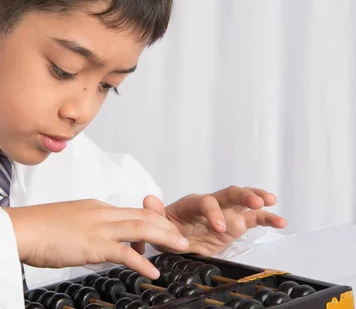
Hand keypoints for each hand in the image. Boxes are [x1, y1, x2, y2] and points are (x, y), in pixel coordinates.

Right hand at [4, 199, 188, 278]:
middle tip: (182, 238)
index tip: (161, 233)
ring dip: (164, 238)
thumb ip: (84, 227)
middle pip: (143, 215)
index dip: (151, 222)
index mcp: (94, 207)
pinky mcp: (93, 245)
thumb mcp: (67, 220)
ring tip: (180, 248)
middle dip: (166, 227)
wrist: (20, 229)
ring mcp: (98, 227)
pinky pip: (125, 253)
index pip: (131, 211)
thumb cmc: (37, 227)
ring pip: (141, 228)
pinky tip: (153, 272)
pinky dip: (143, 262)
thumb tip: (92, 239)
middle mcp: (100, 212)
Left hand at [162, 186, 286, 255]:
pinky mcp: (236, 224)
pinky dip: (268, 219)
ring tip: (271, 202)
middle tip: (257, 201)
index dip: (214, 213)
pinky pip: (254, 219)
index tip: (220, 228)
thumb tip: (149, 199)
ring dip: (257, 199)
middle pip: (229, 193)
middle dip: (243, 194)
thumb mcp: (158, 223)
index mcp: (193, 203)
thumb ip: (155, 212)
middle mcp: (212, 204)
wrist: (174, 239)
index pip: (206, 202)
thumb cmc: (167, 228)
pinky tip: (281, 221)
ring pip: (244, 201)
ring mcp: (227, 213)